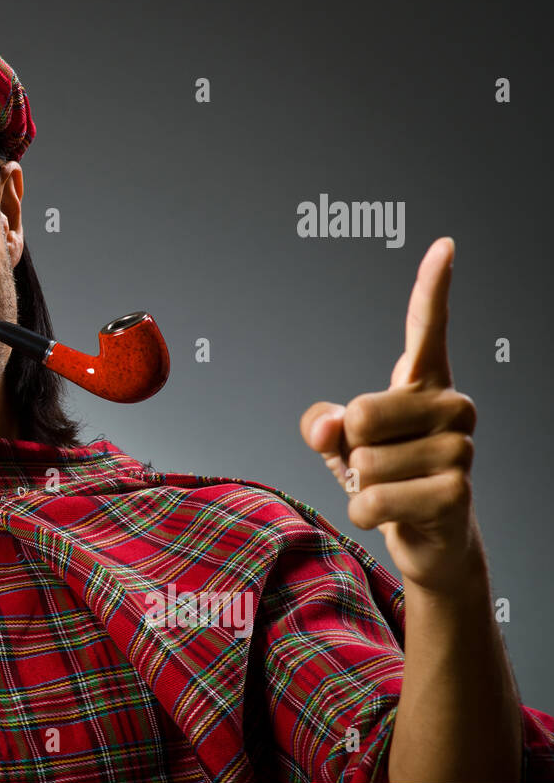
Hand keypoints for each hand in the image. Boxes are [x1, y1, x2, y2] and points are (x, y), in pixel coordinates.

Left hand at [299, 237, 483, 594]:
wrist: (428, 537)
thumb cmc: (386, 475)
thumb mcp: (341, 442)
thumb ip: (323, 423)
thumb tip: (328, 427)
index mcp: (425, 384)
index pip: (427, 328)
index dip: (432, 287)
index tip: (444, 245)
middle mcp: (453, 408)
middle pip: (361, 414)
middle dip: (350, 448)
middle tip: (376, 464)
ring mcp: (460, 450)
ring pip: (364, 463)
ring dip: (360, 485)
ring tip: (391, 490)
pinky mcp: (455, 493)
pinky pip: (372, 500)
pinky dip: (364, 513)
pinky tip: (391, 515)